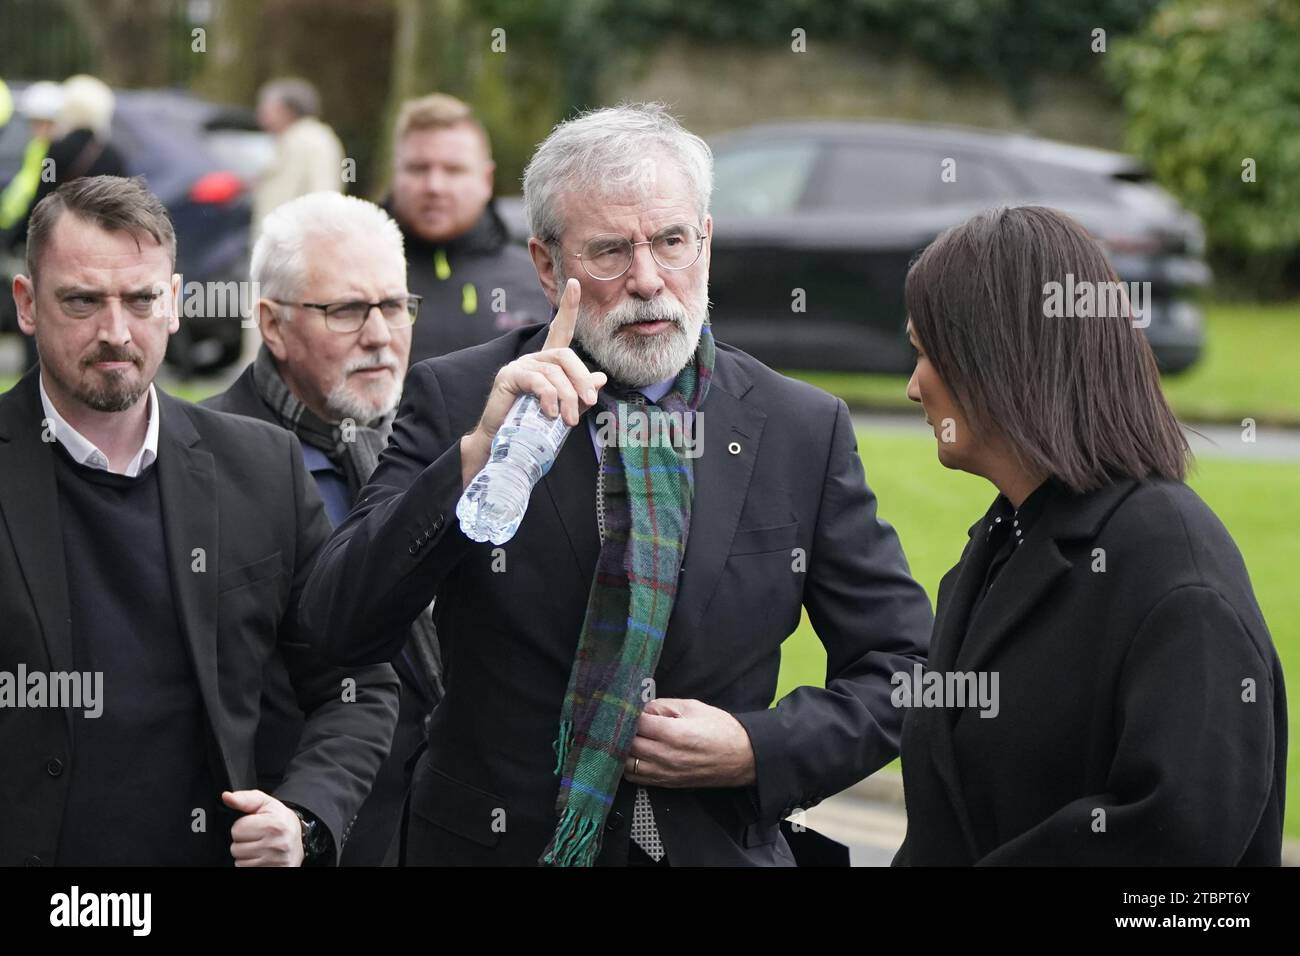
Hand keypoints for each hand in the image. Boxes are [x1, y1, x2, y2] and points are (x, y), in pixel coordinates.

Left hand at [222, 789, 305, 866]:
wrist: (298, 840)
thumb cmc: (280, 820)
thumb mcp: (266, 804)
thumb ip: (245, 799)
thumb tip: (226, 796)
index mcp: (274, 824)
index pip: (237, 829)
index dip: (243, 826)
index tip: (254, 825)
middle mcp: (276, 844)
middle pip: (236, 847)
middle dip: (243, 841)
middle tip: (257, 837)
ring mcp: (274, 861)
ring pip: (239, 861)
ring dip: (246, 854)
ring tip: (259, 847)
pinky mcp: (273, 870)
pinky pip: (246, 869)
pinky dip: (250, 864)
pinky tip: (261, 857)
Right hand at [460, 278, 606, 484]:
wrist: (504, 443)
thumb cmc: (535, 427)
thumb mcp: (565, 409)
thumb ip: (581, 393)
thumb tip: (600, 377)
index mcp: (548, 364)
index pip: (560, 330)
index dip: (568, 307)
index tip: (574, 283)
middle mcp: (534, 359)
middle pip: (566, 355)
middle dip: (582, 379)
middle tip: (590, 402)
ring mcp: (520, 365)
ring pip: (555, 372)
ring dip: (568, 396)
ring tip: (569, 419)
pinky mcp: (509, 376)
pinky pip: (538, 380)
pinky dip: (549, 397)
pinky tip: (550, 413)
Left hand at [624, 698, 756, 787]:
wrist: (743, 758)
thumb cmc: (721, 729)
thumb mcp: (694, 707)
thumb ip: (664, 706)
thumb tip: (642, 708)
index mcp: (674, 733)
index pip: (637, 722)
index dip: (630, 712)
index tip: (629, 707)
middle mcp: (667, 756)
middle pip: (629, 743)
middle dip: (624, 730)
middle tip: (625, 720)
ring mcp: (666, 773)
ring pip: (628, 763)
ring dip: (623, 750)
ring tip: (627, 738)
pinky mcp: (668, 783)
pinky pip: (636, 778)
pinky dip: (629, 767)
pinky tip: (633, 755)